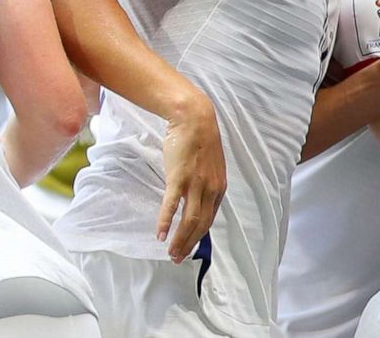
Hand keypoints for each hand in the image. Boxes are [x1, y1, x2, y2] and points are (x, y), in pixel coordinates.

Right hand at [156, 93, 225, 263]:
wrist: (194, 120)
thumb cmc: (198, 142)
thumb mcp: (208, 167)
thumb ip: (204, 184)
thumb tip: (195, 199)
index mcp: (219, 187)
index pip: (210, 219)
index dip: (199, 237)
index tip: (188, 249)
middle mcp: (211, 188)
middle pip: (201, 224)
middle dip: (189, 244)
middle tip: (177, 259)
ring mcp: (196, 184)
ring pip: (189, 219)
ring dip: (179, 239)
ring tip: (170, 253)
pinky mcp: (180, 177)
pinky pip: (173, 205)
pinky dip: (166, 221)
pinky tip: (160, 234)